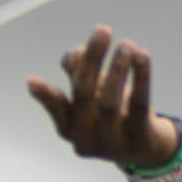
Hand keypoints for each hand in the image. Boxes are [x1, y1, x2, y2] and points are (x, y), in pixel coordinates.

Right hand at [27, 25, 179, 167]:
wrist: (149, 151)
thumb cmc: (114, 118)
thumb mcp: (93, 96)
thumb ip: (79, 75)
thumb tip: (73, 55)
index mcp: (69, 128)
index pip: (57, 108)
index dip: (45, 96)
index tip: (33, 81)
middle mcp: (88, 139)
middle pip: (84, 94)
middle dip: (92, 60)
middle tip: (102, 31)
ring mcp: (114, 145)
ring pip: (110, 102)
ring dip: (118, 68)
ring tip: (126, 44)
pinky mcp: (141, 142)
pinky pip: (140, 106)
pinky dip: (141, 78)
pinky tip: (143, 56)